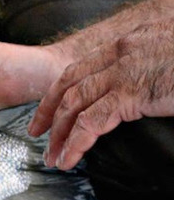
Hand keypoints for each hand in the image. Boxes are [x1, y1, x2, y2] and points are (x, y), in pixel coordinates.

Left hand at [30, 19, 173, 168]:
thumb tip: (147, 92)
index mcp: (131, 42)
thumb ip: (153, 70)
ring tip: (54, 155)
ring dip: (60, 132)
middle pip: (70, 82)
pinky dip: (76, 141)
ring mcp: (125, 70)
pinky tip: (70, 157)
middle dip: (49, 109)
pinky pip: (92, 120)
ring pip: (75, 102)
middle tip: (38, 132)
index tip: (52, 107)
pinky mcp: (134, 92)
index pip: (84, 65)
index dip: (62, 87)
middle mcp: (122, 52)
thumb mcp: (171, 59)